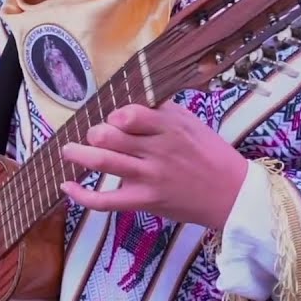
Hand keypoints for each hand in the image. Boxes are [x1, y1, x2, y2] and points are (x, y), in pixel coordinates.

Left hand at [59, 101, 247, 228]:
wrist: (233, 195)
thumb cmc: (210, 155)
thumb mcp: (191, 123)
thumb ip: (161, 111)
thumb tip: (131, 99)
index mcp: (169, 127)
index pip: (128, 113)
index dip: (114, 114)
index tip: (115, 119)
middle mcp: (156, 150)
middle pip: (108, 135)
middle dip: (93, 133)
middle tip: (93, 136)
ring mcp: (149, 177)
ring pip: (101, 162)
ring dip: (77, 154)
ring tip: (68, 151)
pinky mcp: (144, 201)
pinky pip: (105, 201)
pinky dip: (81, 195)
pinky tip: (67, 186)